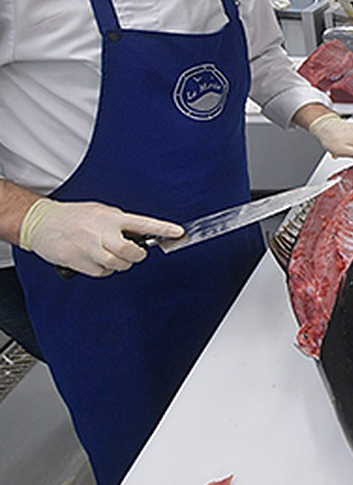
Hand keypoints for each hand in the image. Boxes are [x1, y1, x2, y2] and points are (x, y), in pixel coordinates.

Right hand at [18, 199, 183, 276]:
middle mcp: (100, 231)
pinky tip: (97, 260)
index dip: (162, 229)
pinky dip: (105, 270)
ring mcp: (88, 247)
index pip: (142, 223)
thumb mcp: (100, 212)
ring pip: (117, 264)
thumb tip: (141, 235)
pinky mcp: (78, 261)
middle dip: (137, 255)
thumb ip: (120, 223)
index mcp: (110, 217)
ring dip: (121, 264)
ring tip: (114, 256)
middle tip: (136, 253)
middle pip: (130, 250)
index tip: (179, 232)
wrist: (41, 222)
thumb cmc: (75, 217)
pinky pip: (101, 272)